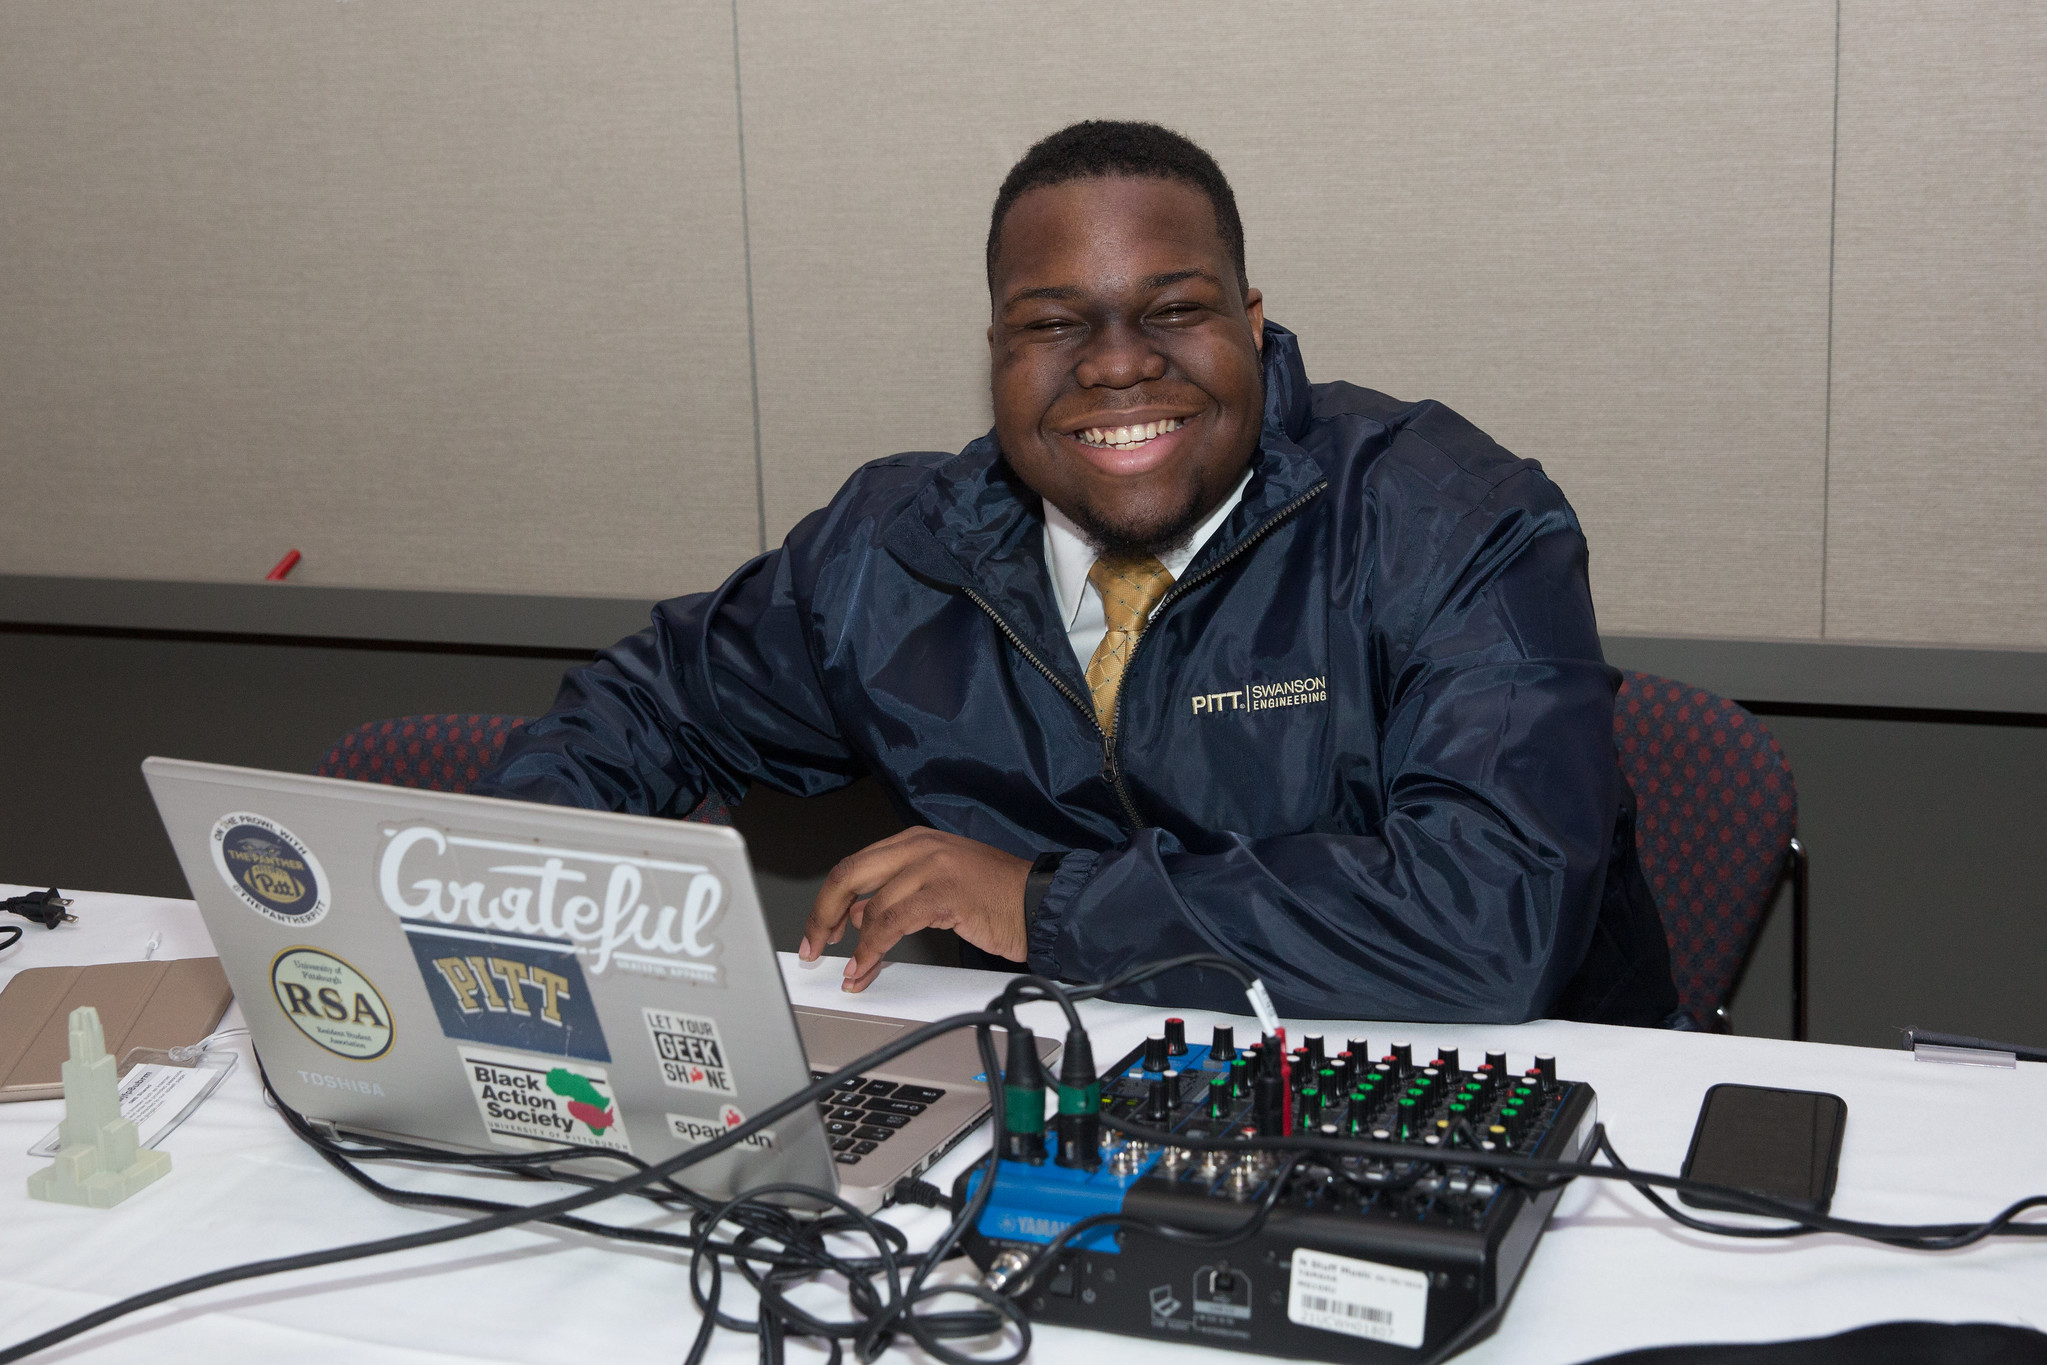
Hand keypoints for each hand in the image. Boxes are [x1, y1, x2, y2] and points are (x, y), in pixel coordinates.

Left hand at [799, 829, 1030, 992]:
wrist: (1040, 902)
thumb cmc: (996, 897)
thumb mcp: (937, 886)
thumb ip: (896, 895)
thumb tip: (856, 916)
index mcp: (915, 841)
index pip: (854, 866)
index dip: (828, 901)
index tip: (816, 928)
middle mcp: (919, 847)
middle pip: (849, 875)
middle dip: (822, 915)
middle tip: (812, 946)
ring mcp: (932, 866)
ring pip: (870, 906)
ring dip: (853, 947)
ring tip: (850, 971)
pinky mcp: (944, 892)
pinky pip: (892, 923)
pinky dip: (873, 949)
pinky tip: (867, 965)